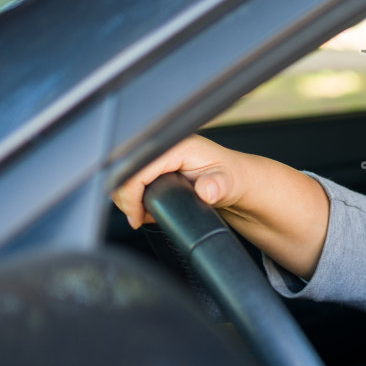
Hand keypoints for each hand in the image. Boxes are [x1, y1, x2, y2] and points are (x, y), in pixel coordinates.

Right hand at [112, 136, 329, 277]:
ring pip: (126, 179)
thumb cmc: (236, 180)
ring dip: (129, 200)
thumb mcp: (229, 183)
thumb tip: (207, 189)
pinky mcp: (158, 171)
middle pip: (125, 172)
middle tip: (137, 219)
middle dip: (126, 198)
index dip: (131, 192)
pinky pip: (135, 185)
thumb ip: (218, 186)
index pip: (137, 167)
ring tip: (142, 216)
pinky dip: (135, 201)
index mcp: (177, 146)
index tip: (136, 214)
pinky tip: (146, 212)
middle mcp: (165, 150)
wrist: (240, 185)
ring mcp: (160, 160)